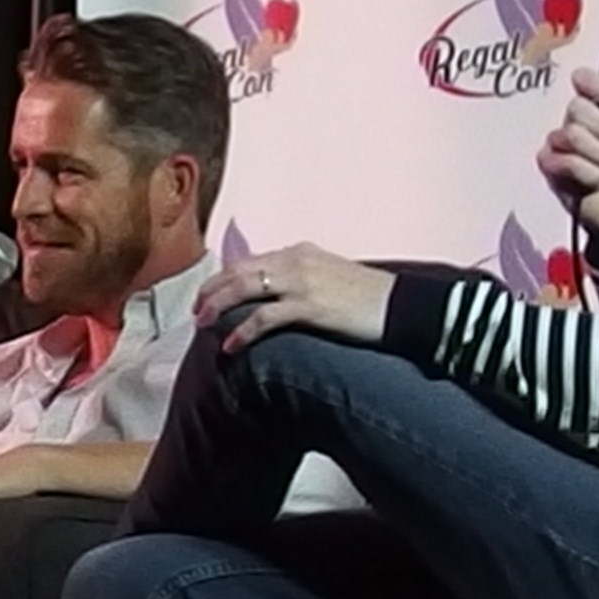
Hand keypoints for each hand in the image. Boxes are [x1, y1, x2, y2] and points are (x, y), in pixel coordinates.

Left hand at [195, 244, 395, 353]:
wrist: (402, 306)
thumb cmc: (370, 299)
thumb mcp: (329, 279)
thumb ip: (301, 282)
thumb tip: (276, 300)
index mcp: (300, 252)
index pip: (250, 260)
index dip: (224, 278)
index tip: (208, 295)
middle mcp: (296, 261)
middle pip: (239, 271)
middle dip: (212, 290)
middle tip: (196, 311)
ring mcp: (302, 282)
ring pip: (244, 288)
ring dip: (218, 306)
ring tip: (203, 324)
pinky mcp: (310, 306)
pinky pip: (264, 317)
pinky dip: (243, 330)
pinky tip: (230, 345)